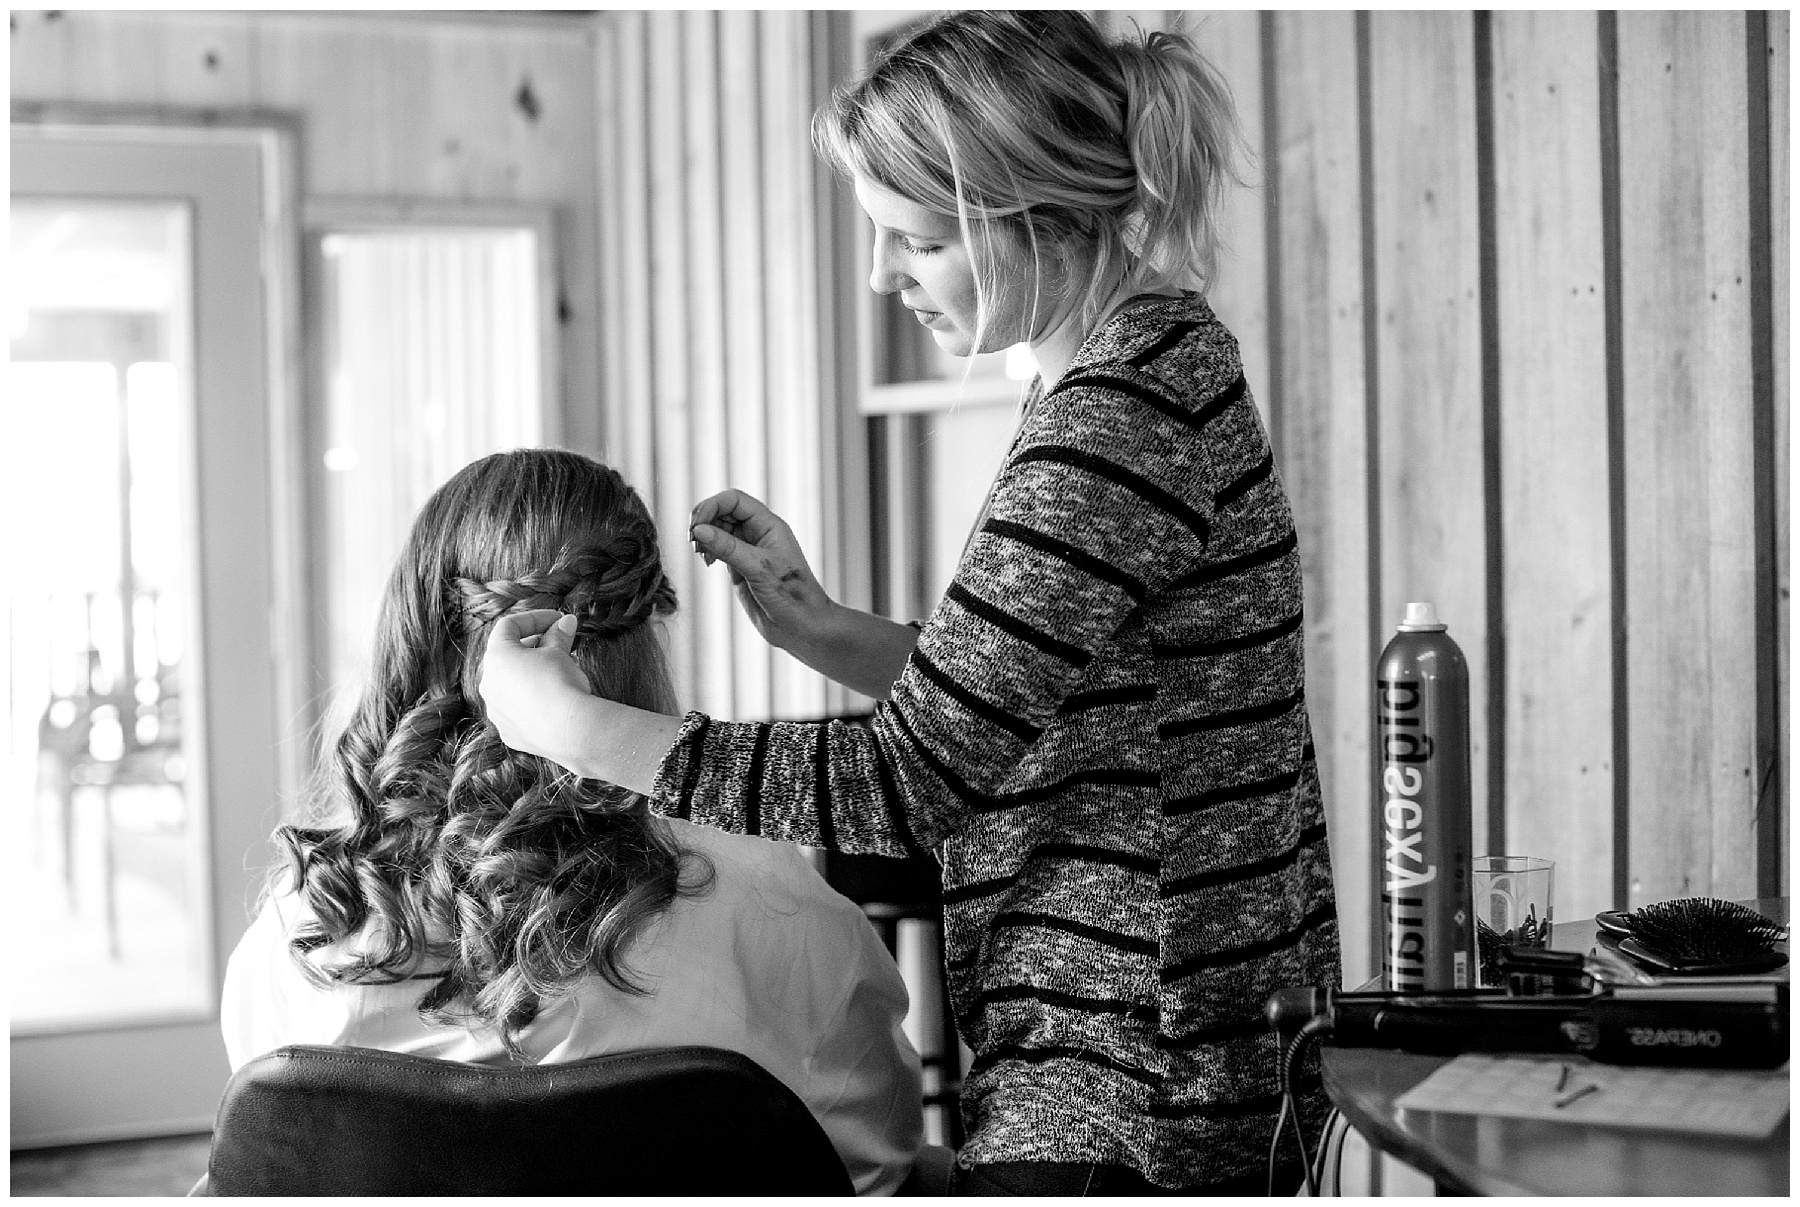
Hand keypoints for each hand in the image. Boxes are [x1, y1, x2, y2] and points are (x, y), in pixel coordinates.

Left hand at [478, 609, 592, 762]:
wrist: (569, 729)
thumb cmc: (560, 684)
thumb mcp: (560, 653)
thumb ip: (558, 635)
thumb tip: (566, 622)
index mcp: (497, 657)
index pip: (509, 626)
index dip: (536, 618)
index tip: (558, 620)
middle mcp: (488, 683)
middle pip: (507, 655)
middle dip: (533, 646)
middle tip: (559, 644)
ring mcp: (496, 710)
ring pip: (509, 684)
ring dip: (529, 673)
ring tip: (556, 673)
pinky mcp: (508, 732)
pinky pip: (516, 709)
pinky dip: (530, 700)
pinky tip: (551, 701)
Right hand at [690, 489, 835, 658]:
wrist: (802, 627)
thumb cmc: (792, 596)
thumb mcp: (758, 569)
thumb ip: (728, 548)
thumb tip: (699, 530)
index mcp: (769, 525)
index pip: (734, 500)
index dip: (712, 506)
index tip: (696, 525)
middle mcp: (758, 534)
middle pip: (723, 511)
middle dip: (704, 521)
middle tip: (693, 541)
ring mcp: (748, 550)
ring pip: (718, 529)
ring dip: (704, 536)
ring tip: (700, 553)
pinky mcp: (740, 566)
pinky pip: (718, 548)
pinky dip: (707, 550)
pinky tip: (707, 562)